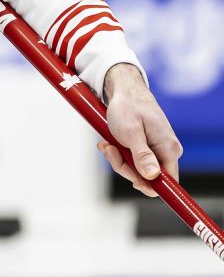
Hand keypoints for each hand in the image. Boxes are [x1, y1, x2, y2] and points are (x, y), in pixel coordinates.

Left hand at [101, 63, 182, 197]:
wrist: (123, 90)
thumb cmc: (127, 108)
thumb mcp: (130, 133)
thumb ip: (142, 156)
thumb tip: (152, 176)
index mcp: (169, 149)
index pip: (168, 183)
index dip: (148, 186)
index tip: (131, 181)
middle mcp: (166, 152)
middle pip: (147, 178)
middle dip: (124, 167)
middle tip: (111, 150)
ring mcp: (156, 150)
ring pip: (136, 169)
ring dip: (117, 158)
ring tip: (107, 144)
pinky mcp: (145, 147)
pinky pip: (131, 159)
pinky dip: (117, 153)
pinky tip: (108, 143)